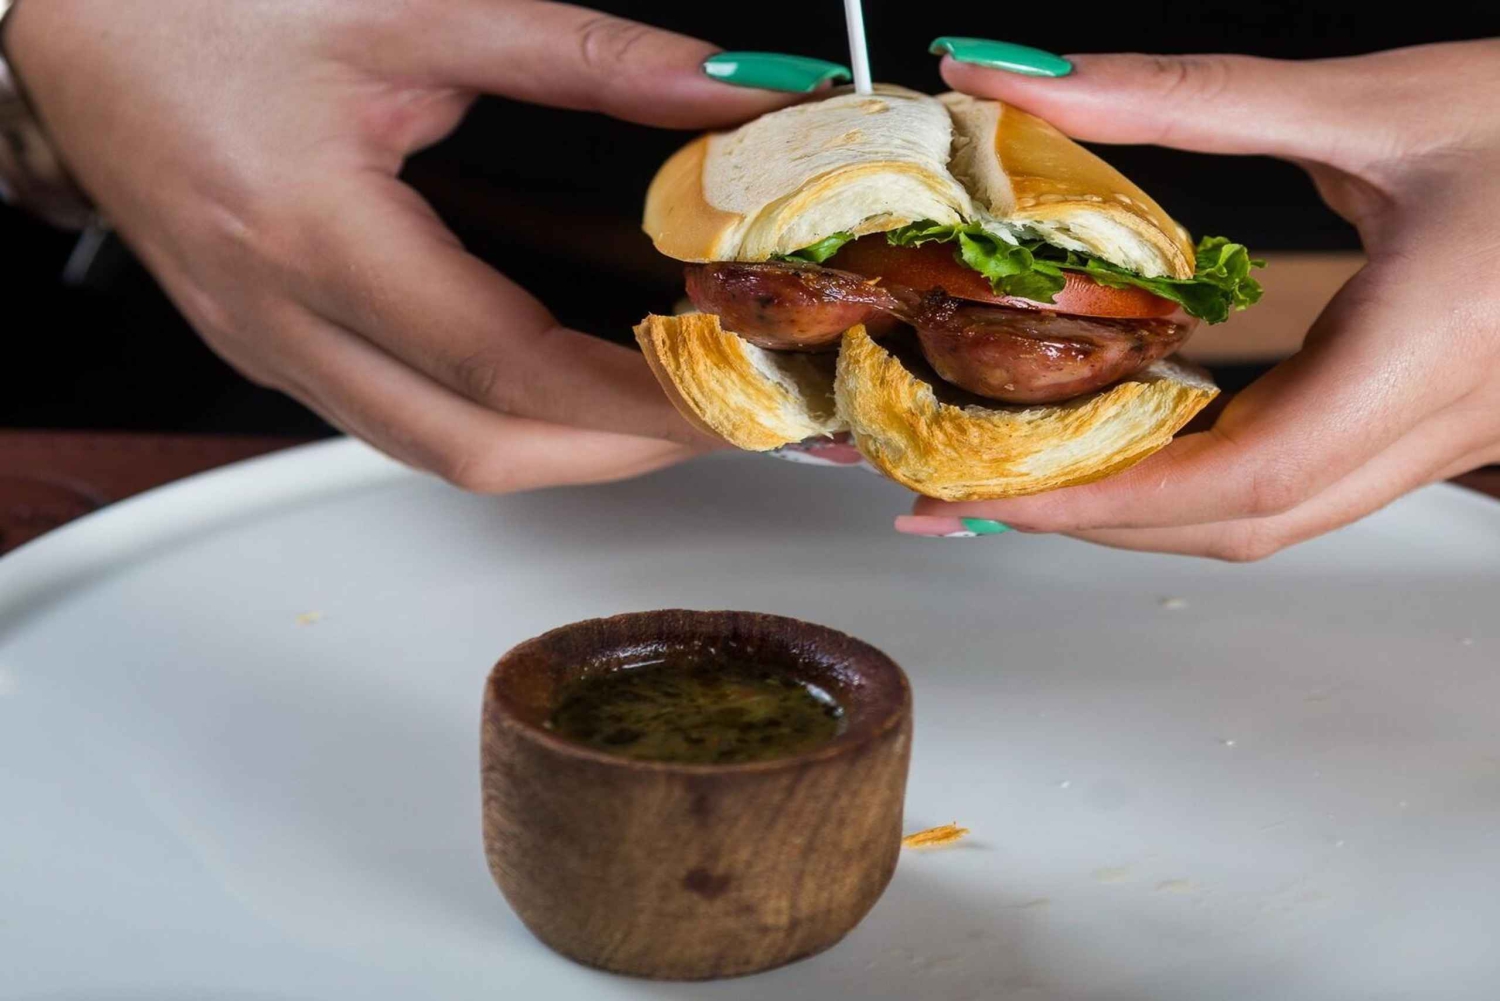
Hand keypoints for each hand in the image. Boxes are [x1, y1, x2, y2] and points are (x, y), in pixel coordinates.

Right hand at [5, 1, 802, 492]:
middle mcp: (278, 318)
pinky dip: (501, 414)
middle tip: (722, 411)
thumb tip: (724, 92)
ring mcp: (267, 346)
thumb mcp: (413, 7)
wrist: (66, 13)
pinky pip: (400, 416)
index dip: (642, 397)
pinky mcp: (270, 343)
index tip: (736, 394)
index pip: (509, 366)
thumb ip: (583, 55)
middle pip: (476, 450)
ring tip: (666, 397)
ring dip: (565, 445)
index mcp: (308, 233)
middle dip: (619, 450)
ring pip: (439, 451)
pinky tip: (567, 372)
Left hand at [906, 41, 1499, 558]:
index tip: (995, 497)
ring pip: (1276, 519)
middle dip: (1099, 523)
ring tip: (1034, 475)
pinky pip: (1308, 483)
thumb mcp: (1372, 98)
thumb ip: (1187, 99)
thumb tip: (1026, 83)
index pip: (1243, 480)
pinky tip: (1141, 442)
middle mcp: (1443, 418)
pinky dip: (1208, 480)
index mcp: (1431, 351)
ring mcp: (1448, 433)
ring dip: (1149, 512)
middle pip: (1245, 524)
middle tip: (975, 491)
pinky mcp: (1438, 418)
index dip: (1106, 506)